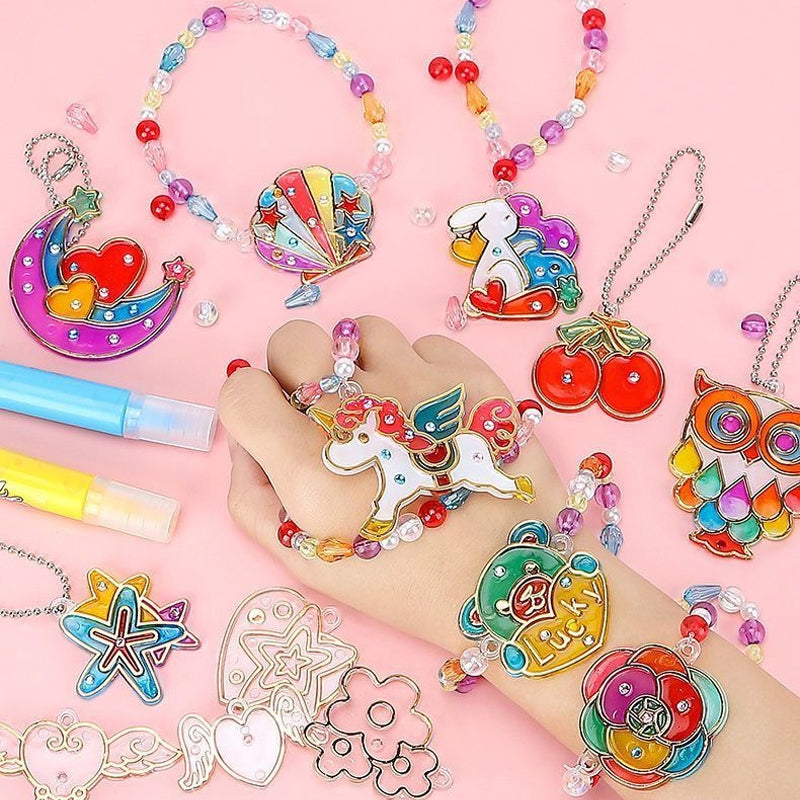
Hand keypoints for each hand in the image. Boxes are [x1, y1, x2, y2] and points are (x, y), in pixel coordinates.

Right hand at [219, 316, 563, 650]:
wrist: (511, 583)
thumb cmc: (404, 580)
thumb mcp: (307, 561)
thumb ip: (252, 497)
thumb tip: (245, 435)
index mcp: (312, 472)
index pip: (242, 390)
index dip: (252, 407)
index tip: (275, 425)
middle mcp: (364, 416)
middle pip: (294, 340)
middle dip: (296, 371)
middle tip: (326, 410)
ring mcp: (424, 388)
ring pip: (361, 331)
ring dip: (360, 365)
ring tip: (385, 409)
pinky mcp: (475, 379)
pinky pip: (423, 345)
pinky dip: (419, 373)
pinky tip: (432, 417)